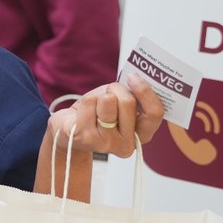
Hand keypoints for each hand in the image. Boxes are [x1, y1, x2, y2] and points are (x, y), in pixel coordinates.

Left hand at [46, 73, 164, 158]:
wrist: (67, 130)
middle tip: (107, 95)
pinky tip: (82, 113)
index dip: (146, 92)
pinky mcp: (85, 138)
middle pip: (128, 101)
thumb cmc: (97, 114)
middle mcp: (126, 144)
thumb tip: (136, 78)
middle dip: (115, 89)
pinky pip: (90, 102)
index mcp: (141, 135)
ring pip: (108, 100)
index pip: (154, 113)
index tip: (133, 77)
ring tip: (94, 106)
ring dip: (100, 95)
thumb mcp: (120, 104)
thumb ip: (133, 96)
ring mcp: (106, 143)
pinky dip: (86, 101)